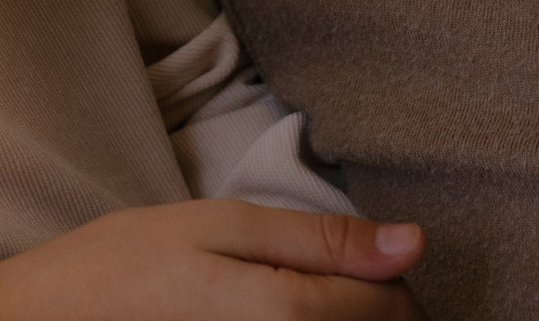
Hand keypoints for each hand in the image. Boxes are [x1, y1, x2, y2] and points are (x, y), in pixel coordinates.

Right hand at [0, 201, 425, 320]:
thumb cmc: (124, 266)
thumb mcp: (219, 226)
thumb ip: (320, 239)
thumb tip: (414, 243)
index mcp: (287, 314)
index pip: (395, 307)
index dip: (392, 276)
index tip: (359, 258)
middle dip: (373, 309)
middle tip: (330, 280)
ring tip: (302, 300)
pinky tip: (275, 320)